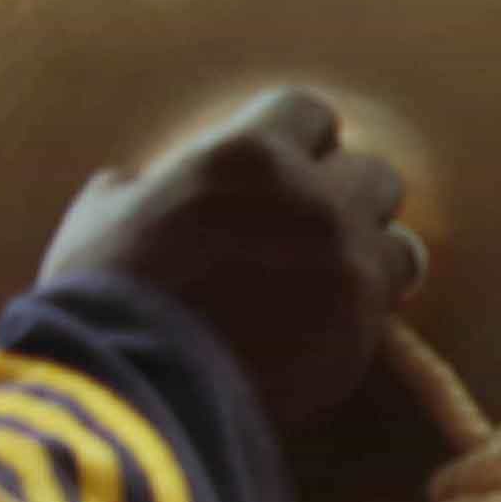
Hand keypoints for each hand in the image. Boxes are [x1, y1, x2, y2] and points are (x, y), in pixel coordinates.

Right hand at [40, 86, 413, 425]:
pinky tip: (330, 327)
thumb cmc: (102, 298)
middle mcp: (313, 197)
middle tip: (310, 234)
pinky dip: (368, 312)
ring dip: (371, 257)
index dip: (300, 143)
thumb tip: (140, 187)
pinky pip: (391, 305)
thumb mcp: (101, 217)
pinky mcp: (364, 327)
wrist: (132, 388)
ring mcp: (347, 262)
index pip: (312, 113)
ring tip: (334, 283)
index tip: (285, 172)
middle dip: (345, 199)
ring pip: (400, 242)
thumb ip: (141, 188)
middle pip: (372, 174)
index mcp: (247, 153)